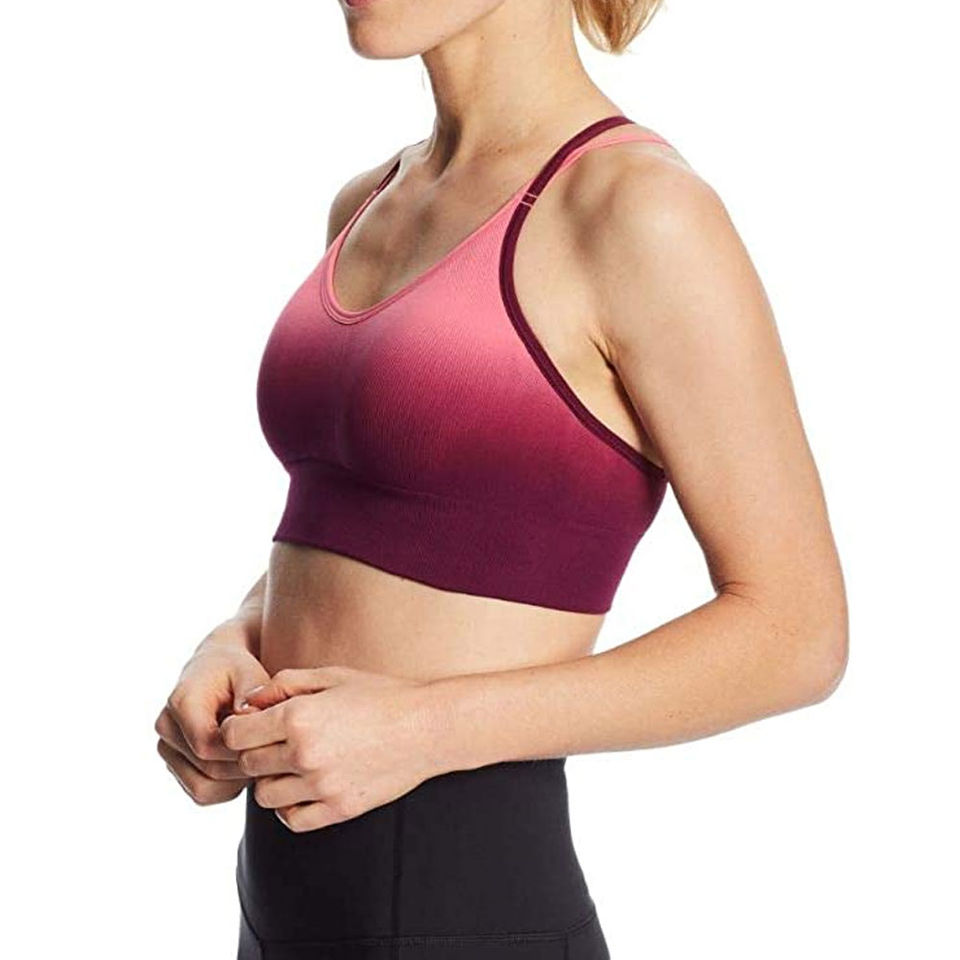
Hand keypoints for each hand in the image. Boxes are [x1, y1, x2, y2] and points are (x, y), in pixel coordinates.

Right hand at [155, 635, 270, 804]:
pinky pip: (203, 793)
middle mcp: (167, 728)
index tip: (269, 742)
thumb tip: (247, 714)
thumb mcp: (248, 670)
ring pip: (204, 787)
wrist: (219, 671)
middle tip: (272, 752)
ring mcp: (168, 750)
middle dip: (245, 765)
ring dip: (237, 779)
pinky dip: (228, 786)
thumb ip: (251, 689)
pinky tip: (244, 763)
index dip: (242, 750)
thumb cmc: (236, 671)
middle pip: (208, 769)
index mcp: (181, 702)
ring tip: (258, 754)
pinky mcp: (176, 767)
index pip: (207, 746)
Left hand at [219, 666, 438, 831]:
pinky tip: (304, 787)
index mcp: (298, 717)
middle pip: (248, 765)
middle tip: (271, 742)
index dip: (236, 728)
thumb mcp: (331, 675)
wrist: (427, 726)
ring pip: (264, 796)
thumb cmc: (380, 694)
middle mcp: (304, 754)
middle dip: (252, 752)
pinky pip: (291, 819)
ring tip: (290, 764)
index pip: (235, 735)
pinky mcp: (338, 809)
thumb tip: (248, 702)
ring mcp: (322, 786)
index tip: (248, 725)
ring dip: (270, 780)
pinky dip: (289, 806)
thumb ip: (283, 685)